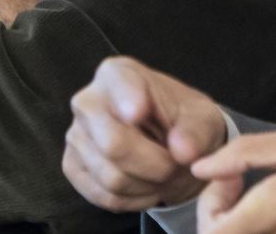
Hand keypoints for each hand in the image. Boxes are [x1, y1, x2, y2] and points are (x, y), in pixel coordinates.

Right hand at [63, 57, 229, 212]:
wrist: (170, 144)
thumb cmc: (183, 122)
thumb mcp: (202, 119)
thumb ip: (195, 132)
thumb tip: (182, 152)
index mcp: (117, 74)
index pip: (117, 88)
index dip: (129, 103)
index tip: (140, 114)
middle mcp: (87, 101)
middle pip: (113, 144)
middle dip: (154, 165)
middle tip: (175, 166)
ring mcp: (75, 136)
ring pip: (111, 177)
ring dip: (147, 186)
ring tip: (164, 176)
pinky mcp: (72, 166)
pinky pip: (103, 196)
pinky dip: (133, 200)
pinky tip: (146, 187)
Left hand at [191, 126, 275, 233]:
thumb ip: (245, 154)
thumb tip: (202, 167)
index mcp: (273, 211)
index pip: (212, 233)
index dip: (208, 206)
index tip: (227, 176)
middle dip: (221, 214)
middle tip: (237, 183)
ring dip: (242, 220)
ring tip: (261, 193)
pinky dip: (266, 225)